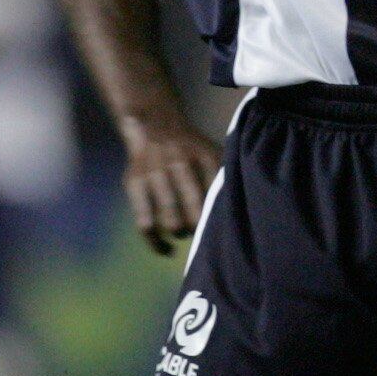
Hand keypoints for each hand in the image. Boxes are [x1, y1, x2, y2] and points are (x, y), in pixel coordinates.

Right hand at [120, 113, 221, 255]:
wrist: (155, 125)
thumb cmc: (192, 149)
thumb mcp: (214, 153)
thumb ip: (225, 178)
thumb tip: (242, 210)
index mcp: (205, 157)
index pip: (218, 197)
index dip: (222, 218)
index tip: (226, 231)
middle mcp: (179, 163)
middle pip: (195, 212)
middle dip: (201, 229)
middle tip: (204, 232)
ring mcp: (155, 173)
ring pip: (170, 221)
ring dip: (181, 234)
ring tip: (186, 233)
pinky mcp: (134, 183)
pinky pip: (144, 222)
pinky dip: (156, 243)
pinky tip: (167, 250)